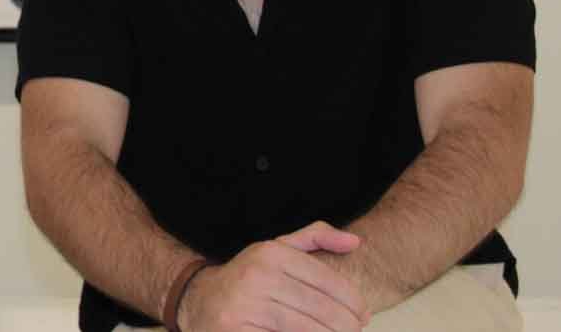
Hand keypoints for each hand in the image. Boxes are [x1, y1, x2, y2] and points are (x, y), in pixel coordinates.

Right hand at [178, 221, 368, 331]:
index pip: (328, 281)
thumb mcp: (276, 249)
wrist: (198, 301)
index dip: (353, 301)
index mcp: (271, 254)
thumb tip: (355, 241)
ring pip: (308, 329)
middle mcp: (257, 277)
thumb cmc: (248, 277)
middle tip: (354, 329)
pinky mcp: (237, 331)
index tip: (363, 314)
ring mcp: (246, 307)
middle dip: (346, 325)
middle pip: (321, 309)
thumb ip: (315, 237)